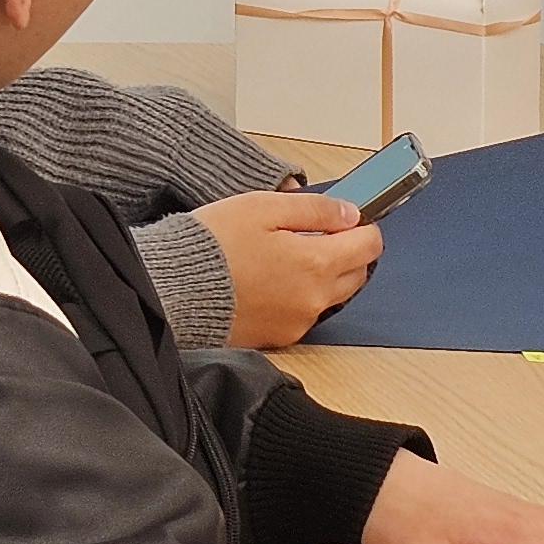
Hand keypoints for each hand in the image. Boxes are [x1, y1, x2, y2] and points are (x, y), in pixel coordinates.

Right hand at [196, 187, 385, 346]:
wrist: (174, 287)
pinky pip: (305, 312)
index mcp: (316, 262)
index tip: (349, 218)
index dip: (363, 226)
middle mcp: (316, 297)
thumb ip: (313, 208)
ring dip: (323, 274)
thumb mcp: (261, 207)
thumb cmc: (212, 244)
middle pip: (358, 273)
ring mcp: (300, 320)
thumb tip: (350, 213)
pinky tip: (268, 279)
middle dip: (346, 250)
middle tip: (315, 232)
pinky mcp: (281, 336)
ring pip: (333, 294)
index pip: (369, 245)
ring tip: (284, 255)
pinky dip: (298, 295)